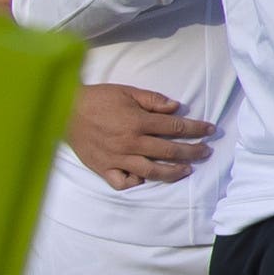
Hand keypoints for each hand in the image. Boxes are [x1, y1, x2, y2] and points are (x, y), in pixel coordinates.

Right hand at [65, 81, 211, 188]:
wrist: (63, 110)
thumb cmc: (97, 98)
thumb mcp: (127, 91)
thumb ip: (153, 100)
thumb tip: (176, 107)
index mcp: (138, 122)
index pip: (175, 127)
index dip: (196, 129)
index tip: (210, 130)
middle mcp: (130, 142)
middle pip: (169, 151)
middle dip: (193, 152)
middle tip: (206, 152)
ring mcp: (117, 158)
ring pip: (151, 171)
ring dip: (172, 172)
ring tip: (186, 170)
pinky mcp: (103, 168)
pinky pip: (122, 182)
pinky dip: (135, 183)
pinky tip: (144, 179)